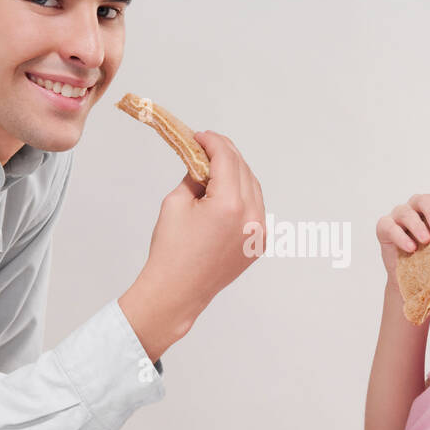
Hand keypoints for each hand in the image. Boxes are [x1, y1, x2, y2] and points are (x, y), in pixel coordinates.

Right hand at [119, 131, 265, 359]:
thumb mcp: (176, 202)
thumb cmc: (171, 250)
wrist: (177, 292)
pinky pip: (255, 208)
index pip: (226, 159)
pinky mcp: (258, 243)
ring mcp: (258, 231)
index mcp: (230, 205)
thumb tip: (203, 162)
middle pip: (243, 170)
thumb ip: (194, 176)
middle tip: (205, 147)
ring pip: (253, 187)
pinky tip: (225, 192)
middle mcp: (251, 217)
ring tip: (214, 168)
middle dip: (224, 154)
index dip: (212, 142)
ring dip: (236, 173)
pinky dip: (243, 194)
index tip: (199, 136)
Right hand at [375, 182, 429, 283]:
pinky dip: (401, 237)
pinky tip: (411, 248)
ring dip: (417, 226)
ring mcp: (399, 215)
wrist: (412, 280)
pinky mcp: (384, 227)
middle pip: (423, 199)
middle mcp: (417, 207)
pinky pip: (390, 227)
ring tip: (426, 240)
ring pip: (406, 212)